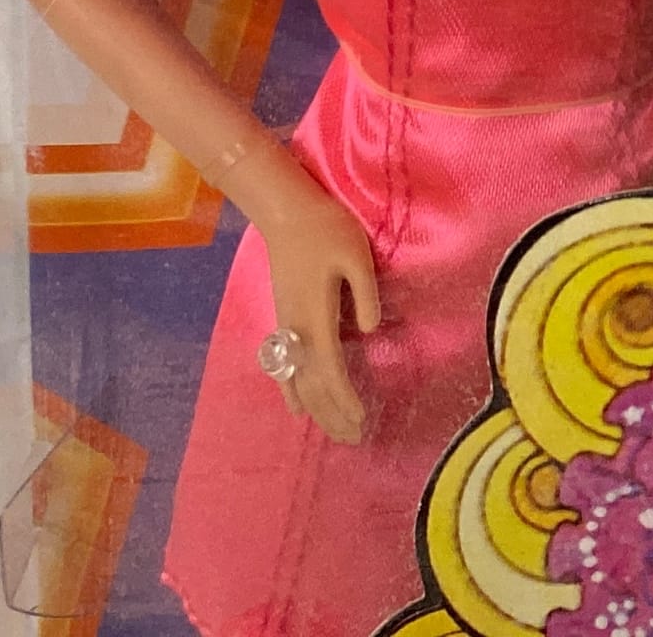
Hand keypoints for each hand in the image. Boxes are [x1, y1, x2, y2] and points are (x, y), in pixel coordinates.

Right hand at [256, 184, 381, 444]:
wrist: (286, 213)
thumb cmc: (327, 230)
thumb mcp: (356, 256)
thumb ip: (364, 293)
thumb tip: (370, 331)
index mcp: (316, 316)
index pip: (331, 370)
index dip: (345, 399)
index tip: (362, 421)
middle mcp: (295, 330)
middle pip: (312, 385)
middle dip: (333, 414)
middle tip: (355, 440)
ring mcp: (284, 327)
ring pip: (296, 381)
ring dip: (315, 409)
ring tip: (334, 432)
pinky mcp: (282, 320)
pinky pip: (284, 368)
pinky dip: (291, 393)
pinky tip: (296, 409)